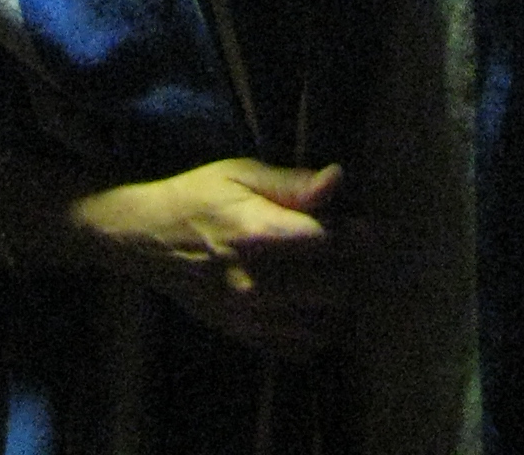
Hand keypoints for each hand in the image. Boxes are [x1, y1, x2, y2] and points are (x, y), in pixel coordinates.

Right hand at [76, 156, 350, 352]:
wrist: (148, 239)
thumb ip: (293, 183)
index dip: (358, 236)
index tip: (375, 229)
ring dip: (337, 305)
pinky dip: (315, 334)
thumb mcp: (242, 174)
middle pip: (332, 289)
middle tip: (351, 253)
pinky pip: (296, 349)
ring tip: (334, 279)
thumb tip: (338, 179)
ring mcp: (248, 316)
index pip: (328, 243)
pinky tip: (313, 309)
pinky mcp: (241, 334)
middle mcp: (256, 282)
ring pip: (321, 326)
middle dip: (350, 270)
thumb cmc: (199, 196)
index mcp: (258, 234)